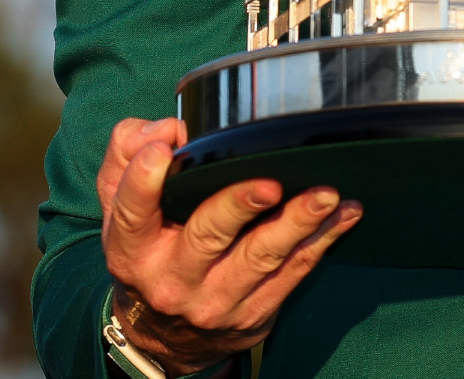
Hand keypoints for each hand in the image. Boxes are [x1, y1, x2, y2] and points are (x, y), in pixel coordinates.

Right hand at [98, 116, 363, 370]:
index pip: (131, 212)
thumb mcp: (120, 205)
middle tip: (269, 184)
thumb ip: (128, 155)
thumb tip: (166, 129)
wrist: (166, 335)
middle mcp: (172, 278)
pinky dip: (322, 241)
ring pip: (261, 258)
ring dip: (297, 223)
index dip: (144, 181)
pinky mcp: (254, 312)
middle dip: (239, 205)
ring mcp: (215, 300)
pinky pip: (293, 273)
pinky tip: (343, 213)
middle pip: (206, 236)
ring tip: (325, 195)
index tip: (164, 150)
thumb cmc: (150, 247)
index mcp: (132, 248)